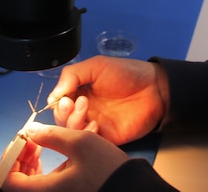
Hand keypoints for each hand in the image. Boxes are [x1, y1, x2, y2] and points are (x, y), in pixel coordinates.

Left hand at [0, 122, 128, 191]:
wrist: (131, 186)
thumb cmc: (107, 169)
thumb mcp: (80, 143)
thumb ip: (51, 135)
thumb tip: (30, 131)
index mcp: (45, 191)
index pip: (7, 180)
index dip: (10, 158)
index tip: (21, 140)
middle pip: (15, 182)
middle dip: (18, 158)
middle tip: (29, 140)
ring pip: (28, 184)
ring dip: (27, 162)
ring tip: (38, 143)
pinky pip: (41, 185)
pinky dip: (39, 169)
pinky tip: (49, 154)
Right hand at [48, 56, 169, 144]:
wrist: (154, 87)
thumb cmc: (127, 73)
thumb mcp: (96, 65)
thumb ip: (72, 75)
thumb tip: (54, 94)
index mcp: (80, 92)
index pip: (59, 102)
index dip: (57, 103)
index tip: (63, 98)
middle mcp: (85, 110)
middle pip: (62, 119)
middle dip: (63, 114)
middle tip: (73, 104)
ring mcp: (95, 124)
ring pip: (72, 132)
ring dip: (73, 123)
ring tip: (86, 109)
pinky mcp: (106, 137)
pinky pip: (89, 142)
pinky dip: (87, 135)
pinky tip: (95, 125)